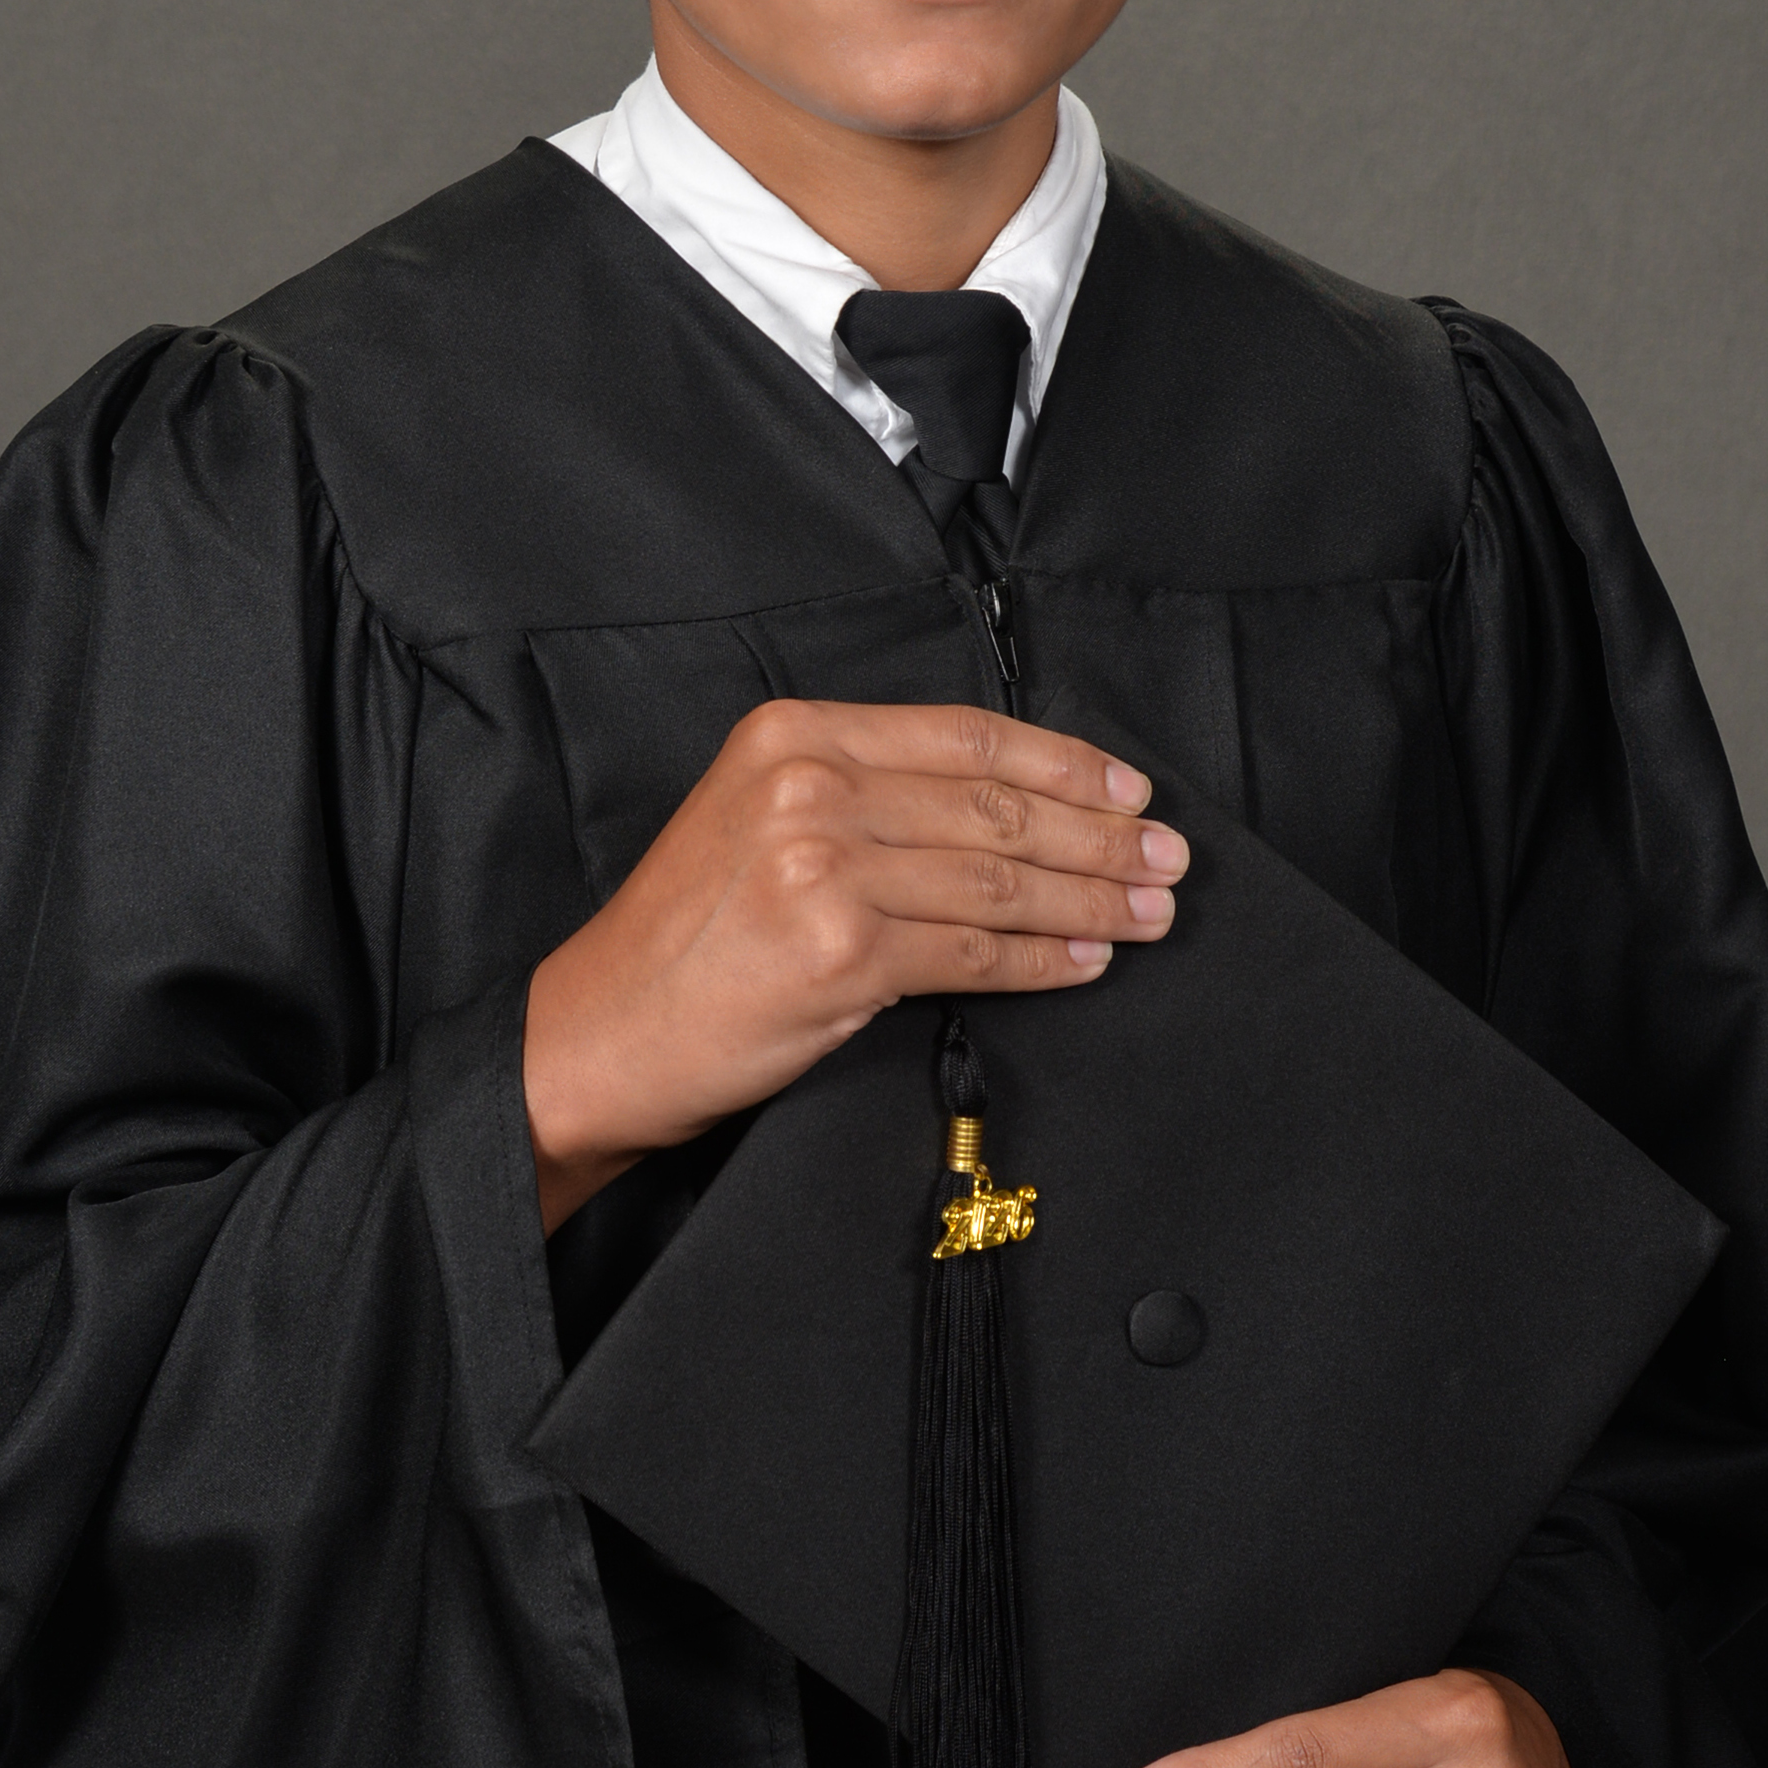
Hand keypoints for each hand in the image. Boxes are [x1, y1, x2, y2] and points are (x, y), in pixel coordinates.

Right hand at [523, 698, 1186, 1229]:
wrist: (599, 1032)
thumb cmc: (684, 940)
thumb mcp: (758, 822)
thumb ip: (864, 798)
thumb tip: (1010, 811)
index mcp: (793, 735)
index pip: (964, 734)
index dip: (1064, 759)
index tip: (1129, 788)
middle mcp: (809, 785)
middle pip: (994, 803)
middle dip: (1098, 835)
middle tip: (1168, 857)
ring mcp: (823, 865)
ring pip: (997, 877)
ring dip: (1091, 898)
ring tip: (1150, 910)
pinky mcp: (839, 951)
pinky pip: (974, 953)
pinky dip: (1045, 959)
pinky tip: (1090, 958)